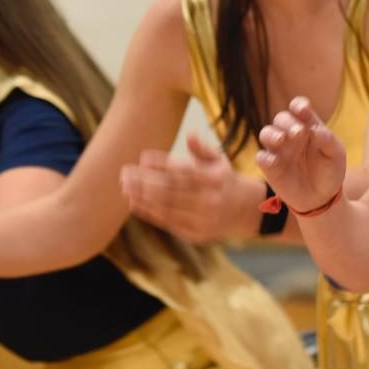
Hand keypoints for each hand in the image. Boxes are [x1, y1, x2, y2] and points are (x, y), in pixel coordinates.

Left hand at [122, 135, 252, 242]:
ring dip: (143, 198)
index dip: (163, 164)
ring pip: (168, 207)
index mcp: (217, 179)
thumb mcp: (218, 161)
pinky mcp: (196, 234)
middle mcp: (211, 200)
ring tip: (125, 187)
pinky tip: (134, 202)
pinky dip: (149, 212)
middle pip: (172, 190)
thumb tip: (190, 135)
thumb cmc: (222, 180)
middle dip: (146, 182)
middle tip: (125, 174)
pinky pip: (168, 222)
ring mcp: (204, 219)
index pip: (185, 171)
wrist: (243, 211)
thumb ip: (202, 149)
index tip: (143, 158)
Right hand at [256, 96, 347, 214]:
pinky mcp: (270, 167)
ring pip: (266, 133)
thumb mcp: (336, 156)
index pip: (299, 108)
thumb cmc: (329, 171)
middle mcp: (290, 134)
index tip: (303, 109)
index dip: (299, 105)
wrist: (321, 198)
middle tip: (298, 133)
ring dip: (272, 134)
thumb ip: (328, 141)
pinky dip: (265, 157)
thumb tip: (317, 129)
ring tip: (281, 140)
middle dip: (288, 122)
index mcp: (307, 126)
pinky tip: (273, 161)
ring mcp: (278, 150)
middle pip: (281, 118)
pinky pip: (261, 157)